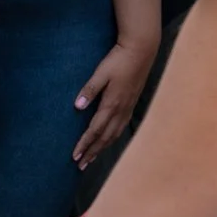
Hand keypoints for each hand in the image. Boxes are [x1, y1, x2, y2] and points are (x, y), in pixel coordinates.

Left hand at [73, 39, 157, 168]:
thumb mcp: (101, 73)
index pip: (95, 130)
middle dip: (92, 152)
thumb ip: (89, 90)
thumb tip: (77, 107)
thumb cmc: (119, 60)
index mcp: (111, 104)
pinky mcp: (131, 104)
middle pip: (105, 138)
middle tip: (80, 166)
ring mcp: (128, 108)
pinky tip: (109, 140)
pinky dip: (112, 138)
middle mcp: (121, 110)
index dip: (84, 144)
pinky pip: (121, 128)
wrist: (142, 51)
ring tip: (92, 158)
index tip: (74, 156)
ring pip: (114, 135)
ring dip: (102, 148)